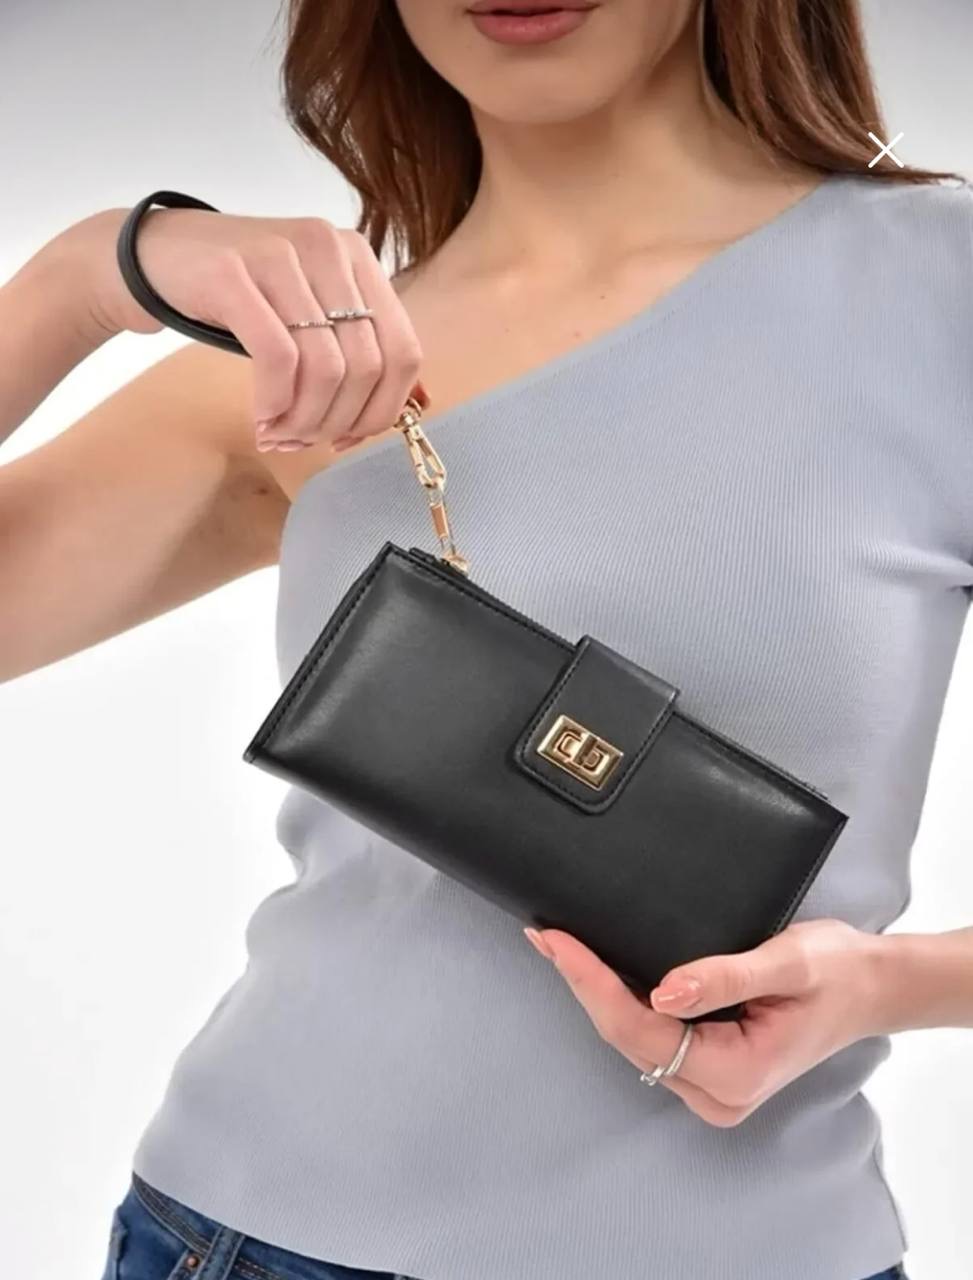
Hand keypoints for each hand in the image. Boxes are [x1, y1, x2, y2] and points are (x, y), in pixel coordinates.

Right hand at [66, 205, 423, 452]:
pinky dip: (276, 401)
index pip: (404, 350)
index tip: (349, 438)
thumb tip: (411, 406)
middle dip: (338, 421)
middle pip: (367, 366)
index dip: (383, 409)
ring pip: (327, 367)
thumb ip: (355, 349)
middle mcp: (328, 247)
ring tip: (280, 434)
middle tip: (304, 441)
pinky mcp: (234, 273)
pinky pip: (279, 357)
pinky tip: (263, 416)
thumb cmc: (239, 297)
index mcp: (357, 256)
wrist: (152, 259)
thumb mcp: (308, 314)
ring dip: (305, 418)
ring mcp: (282, 255)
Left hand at [524, 918, 884, 1126]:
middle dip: (581, 984)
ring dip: (593, 991)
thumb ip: (725, 977)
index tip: (558, 942)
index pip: (641, 1029)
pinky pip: (648, 1034)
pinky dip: (617, 998)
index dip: (592, 984)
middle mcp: (717, 1091)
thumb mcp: (787, 963)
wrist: (867, 985)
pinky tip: (593, 967)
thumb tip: (663, 991)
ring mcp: (710, 1084)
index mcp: (736, 1073)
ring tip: (557, 945)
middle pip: (626, 1037)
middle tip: (543, 934)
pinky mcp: (706, 1065)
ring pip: (631, 1038)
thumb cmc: (834, 970)